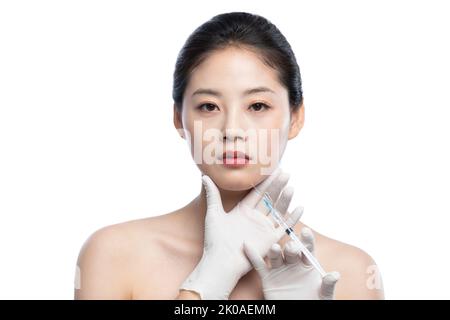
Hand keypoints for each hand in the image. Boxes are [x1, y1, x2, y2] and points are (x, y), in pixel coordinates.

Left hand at [179, 168, 303, 299]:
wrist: (221, 262)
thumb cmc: (215, 240)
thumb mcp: (213, 213)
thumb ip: (212, 194)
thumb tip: (205, 175)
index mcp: (243, 211)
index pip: (257, 192)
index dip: (266, 181)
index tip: (274, 169)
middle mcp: (255, 218)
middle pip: (269, 198)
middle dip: (277, 185)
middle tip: (286, 173)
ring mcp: (263, 228)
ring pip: (277, 209)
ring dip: (284, 198)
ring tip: (290, 186)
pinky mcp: (270, 240)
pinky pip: (283, 227)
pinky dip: (292, 218)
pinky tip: (300, 208)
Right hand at [244, 227, 339, 299]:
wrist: (299, 316)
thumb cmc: (314, 303)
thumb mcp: (324, 296)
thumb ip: (327, 285)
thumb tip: (335, 274)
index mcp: (308, 264)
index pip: (308, 249)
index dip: (307, 240)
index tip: (306, 232)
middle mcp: (293, 263)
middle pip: (291, 251)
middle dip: (291, 248)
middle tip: (292, 246)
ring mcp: (280, 269)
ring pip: (276, 256)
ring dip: (274, 251)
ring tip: (275, 248)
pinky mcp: (268, 278)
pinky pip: (259, 265)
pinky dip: (253, 255)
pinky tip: (247, 245)